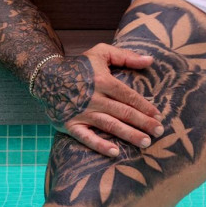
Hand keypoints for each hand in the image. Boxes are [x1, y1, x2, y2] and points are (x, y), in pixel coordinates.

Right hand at [33, 44, 163, 157]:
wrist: (46, 77)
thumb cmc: (79, 66)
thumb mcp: (101, 53)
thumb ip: (126, 56)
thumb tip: (150, 60)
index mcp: (104, 81)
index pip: (129, 96)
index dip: (145, 106)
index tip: (158, 115)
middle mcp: (94, 98)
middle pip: (123, 112)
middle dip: (143, 122)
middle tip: (159, 131)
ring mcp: (82, 113)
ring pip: (110, 125)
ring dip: (129, 135)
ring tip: (146, 142)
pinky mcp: (70, 125)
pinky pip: (87, 138)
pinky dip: (100, 145)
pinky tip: (115, 152)